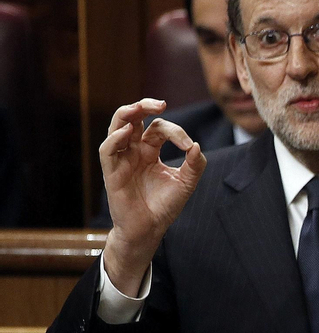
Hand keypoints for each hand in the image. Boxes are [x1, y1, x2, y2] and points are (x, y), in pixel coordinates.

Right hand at [99, 99, 205, 295]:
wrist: (150, 229)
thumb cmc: (164, 205)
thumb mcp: (186, 183)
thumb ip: (194, 165)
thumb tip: (196, 145)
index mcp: (150, 150)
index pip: (159, 129)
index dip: (175, 132)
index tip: (188, 145)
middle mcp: (134, 151)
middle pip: (133, 119)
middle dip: (144, 107)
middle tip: (160, 103)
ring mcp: (121, 159)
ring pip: (116, 128)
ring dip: (126, 115)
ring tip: (138, 107)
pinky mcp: (112, 172)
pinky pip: (108, 150)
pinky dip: (115, 139)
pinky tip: (126, 132)